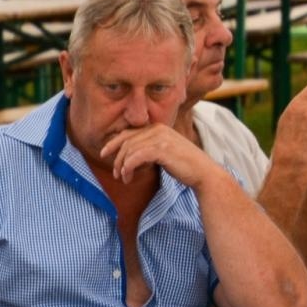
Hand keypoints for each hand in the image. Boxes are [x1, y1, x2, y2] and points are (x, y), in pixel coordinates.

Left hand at [98, 123, 221, 187]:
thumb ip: (146, 149)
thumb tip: (126, 155)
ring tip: (123, 178)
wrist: (203, 173)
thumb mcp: (162, 152)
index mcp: (157, 127)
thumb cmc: (182, 165)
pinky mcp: (161, 149)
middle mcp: (158, 129)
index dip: (113, 143)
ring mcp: (160, 138)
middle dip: (116, 158)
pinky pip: (135, 157)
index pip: (128, 133)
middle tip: (115, 173)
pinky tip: (128, 177)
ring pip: (128, 150)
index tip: (104, 154)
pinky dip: (128, 168)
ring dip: (122, 166)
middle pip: (125, 141)